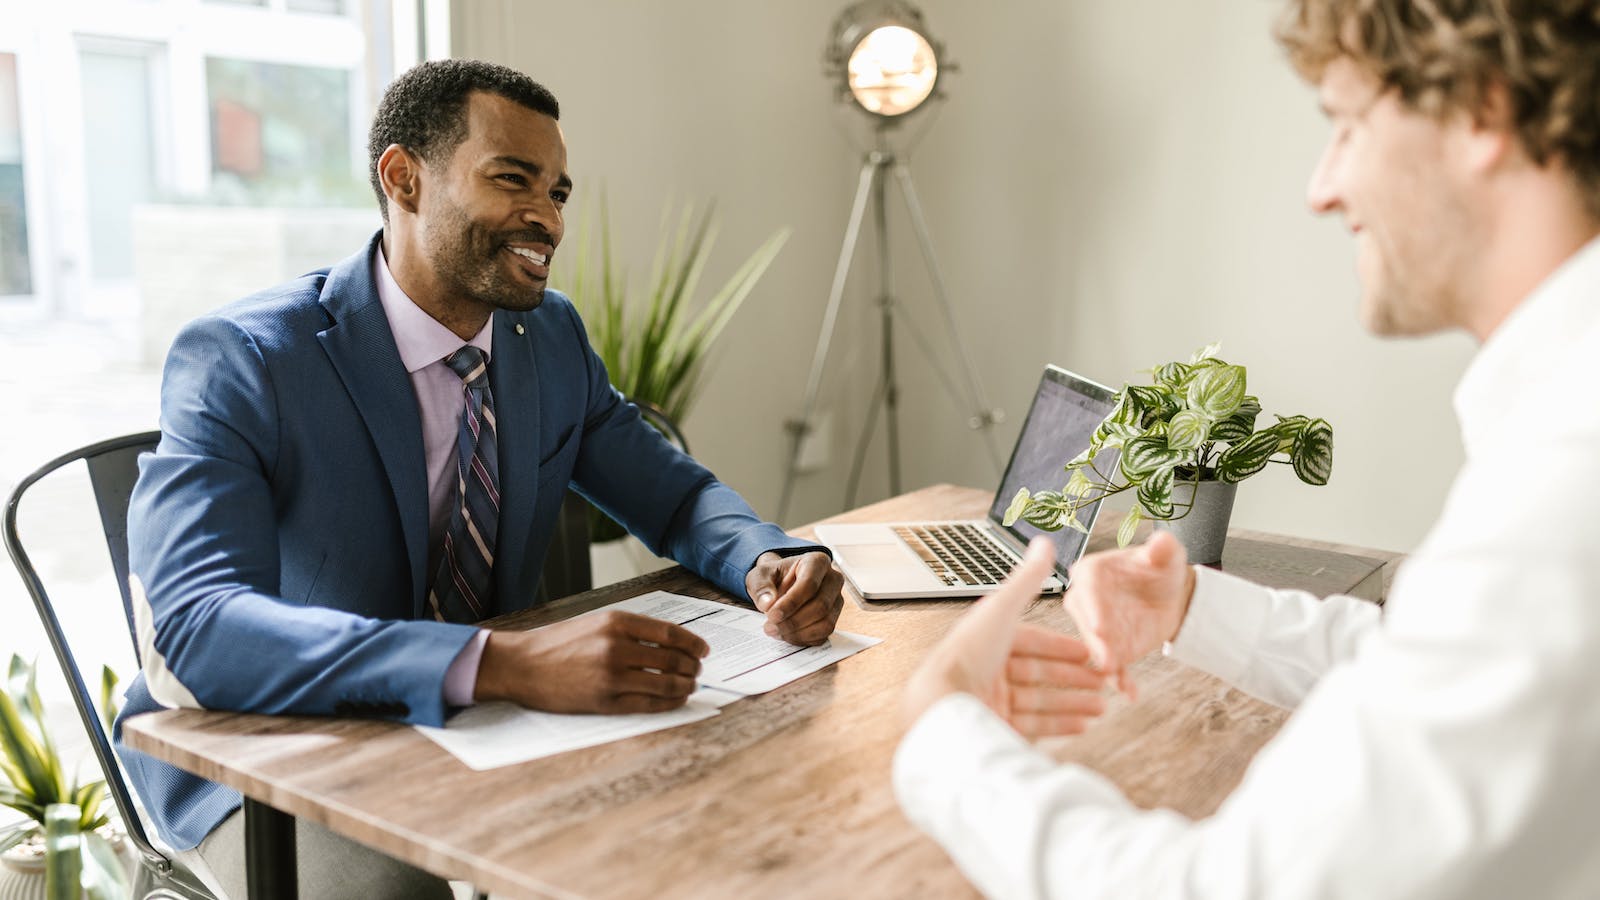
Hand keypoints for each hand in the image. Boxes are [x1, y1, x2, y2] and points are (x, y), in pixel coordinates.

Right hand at [474, 610, 709, 713]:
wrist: (522, 665)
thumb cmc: (559, 643)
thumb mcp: (596, 622)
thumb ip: (632, 630)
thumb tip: (672, 642)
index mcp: (616, 622)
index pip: (671, 633)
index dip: (694, 643)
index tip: (704, 650)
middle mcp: (617, 647)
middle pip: (673, 659)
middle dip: (693, 667)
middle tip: (698, 670)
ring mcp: (612, 676)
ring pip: (666, 683)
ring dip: (685, 685)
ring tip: (690, 685)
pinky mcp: (605, 702)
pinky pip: (649, 704)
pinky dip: (669, 702)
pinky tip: (676, 699)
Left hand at [745, 550, 844, 645]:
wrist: (781, 584)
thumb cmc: (773, 577)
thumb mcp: (759, 575)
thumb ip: (761, 586)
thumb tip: (767, 604)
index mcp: (817, 562)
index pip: (809, 584)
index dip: (791, 603)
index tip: (772, 615)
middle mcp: (833, 580)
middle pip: (820, 606)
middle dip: (793, 621)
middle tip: (770, 627)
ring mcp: (836, 600)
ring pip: (825, 623)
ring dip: (798, 633)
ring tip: (776, 631)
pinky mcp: (834, 618)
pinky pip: (823, 635)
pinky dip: (803, 639)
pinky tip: (786, 634)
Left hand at [903, 537, 1107, 737]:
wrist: (943, 704)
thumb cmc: (968, 654)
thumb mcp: (1002, 609)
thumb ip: (1027, 580)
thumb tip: (1044, 542)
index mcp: (988, 640)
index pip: (1032, 642)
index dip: (1063, 647)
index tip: (1090, 653)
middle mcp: (988, 670)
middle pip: (1039, 673)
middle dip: (1074, 678)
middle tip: (1104, 681)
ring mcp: (991, 700)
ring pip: (1041, 701)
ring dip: (1074, 703)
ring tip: (1102, 707)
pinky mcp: (994, 726)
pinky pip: (1034, 726)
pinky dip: (1060, 725)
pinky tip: (1083, 725)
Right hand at [1063, 530, 1195, 700]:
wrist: (1170, 596)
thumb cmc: (1161, 569)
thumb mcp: (1166, 556)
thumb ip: (1163, 549)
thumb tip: (1162, 541)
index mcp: (1092, 572)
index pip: (1087, 588)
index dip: (1093, 607)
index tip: (1100, 626)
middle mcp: (1086, 601)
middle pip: (1086, 622)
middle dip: (1095, 641)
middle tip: (1105, 658)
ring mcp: (1095, 628)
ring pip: (1096, 647)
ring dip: (1105, 663)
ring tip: (1117, 676)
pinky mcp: (1110, 649)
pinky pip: (1113, 665)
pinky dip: (1120, 679)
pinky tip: (1130, 692)